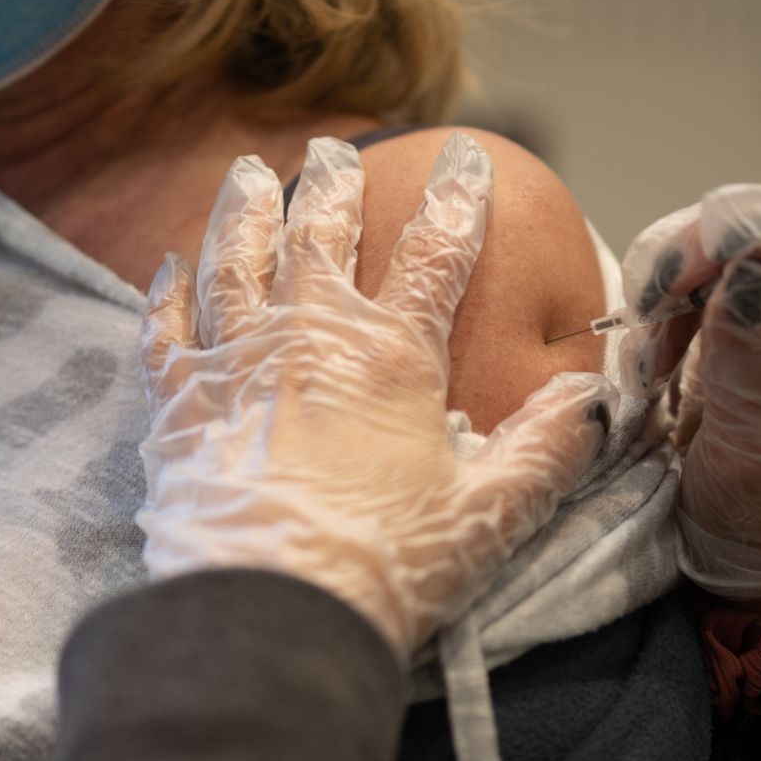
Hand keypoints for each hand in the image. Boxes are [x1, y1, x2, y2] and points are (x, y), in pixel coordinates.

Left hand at [137, 134, 613, 655]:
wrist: (268, 613)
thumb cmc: (386, 568)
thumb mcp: (492, 513)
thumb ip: (547, 449)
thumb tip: (596, 399)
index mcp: (392, 357)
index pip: (435, 254)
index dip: (455, 200)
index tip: (465, 156)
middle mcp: (309, 338)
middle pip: (321, 235)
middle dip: (332, 184)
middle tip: (331, 148)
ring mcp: (234, 362)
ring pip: (236, 259)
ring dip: (245, 211)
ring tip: (248, 173)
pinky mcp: (176, 403)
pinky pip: (164, 328)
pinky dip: (166, 292)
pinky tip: (168, 267)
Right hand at [614, 184, 760, 599]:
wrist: (744, 552)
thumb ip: (754, 359)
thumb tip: (751, 275)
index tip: (740, 242)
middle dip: (725, 243)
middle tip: (668, 283)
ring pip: (741, 240)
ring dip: (681, 273)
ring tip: (649, 340)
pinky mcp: (741, 314)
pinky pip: (702, 272)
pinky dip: (664, 299)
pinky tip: (649, 356)